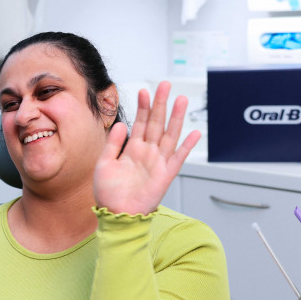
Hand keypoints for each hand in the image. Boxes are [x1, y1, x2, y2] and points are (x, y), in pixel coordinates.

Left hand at [93, 81, 199, 214]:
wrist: (116, 214)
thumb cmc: (108, 192)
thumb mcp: (104, 163)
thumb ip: (113, 144)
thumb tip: (121, 124)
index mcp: (132, 149)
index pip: (140, 123)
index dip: (143, 107)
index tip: (145, 91)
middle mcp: (147, 153)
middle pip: (156, 123)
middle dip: (161, 104)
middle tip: (165, 85)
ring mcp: (157, 162)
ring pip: (169, 135)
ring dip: (176, 117)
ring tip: (180, 99)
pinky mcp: (165, 175)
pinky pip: (179, 158)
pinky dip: (187, 146)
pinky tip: (195, 132)